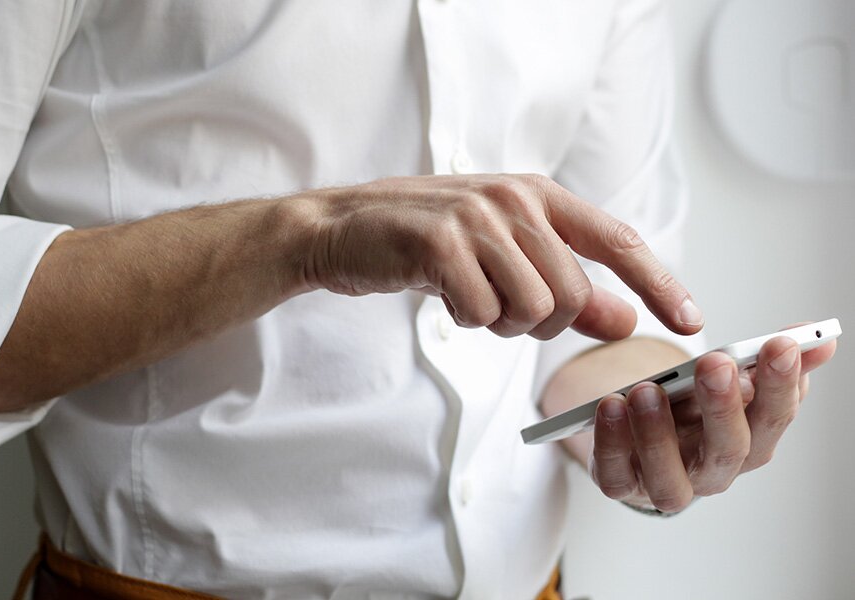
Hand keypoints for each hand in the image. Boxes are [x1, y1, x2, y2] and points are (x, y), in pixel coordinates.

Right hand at [296, 174, 702, 340]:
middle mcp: (515, 199)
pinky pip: (482, 314)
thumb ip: (568, 287)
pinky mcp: (440, 243)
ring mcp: (477, 218)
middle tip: (499, 306)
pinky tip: (442, 293)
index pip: (618, 241)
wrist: (345, 228)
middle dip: (541, 322)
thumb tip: (625, 320)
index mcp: (538, 195)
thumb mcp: (505, 257)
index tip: (690, 321)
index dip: (659, 283)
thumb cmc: (429, 242)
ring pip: (532, 309)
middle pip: (572, 294)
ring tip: (469, 295)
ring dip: (500, 322)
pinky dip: (466, 320)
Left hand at [589, 327, 836, 511]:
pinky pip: (615, 476)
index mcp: (749, 441)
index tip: (780, 344)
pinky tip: (610, 406)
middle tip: (715, 364)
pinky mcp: (622, 485)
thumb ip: (768, 360)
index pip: (774, 418)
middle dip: (724, 406)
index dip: (781, 384)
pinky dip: (611, 443)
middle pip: (728, 450)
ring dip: (658, 433)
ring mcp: (666, 483)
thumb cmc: (691, 409)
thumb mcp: (728, 380)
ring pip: (670, 477)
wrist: (640, 437)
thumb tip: (819, 337)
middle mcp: (713, 471)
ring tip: (647, 390)